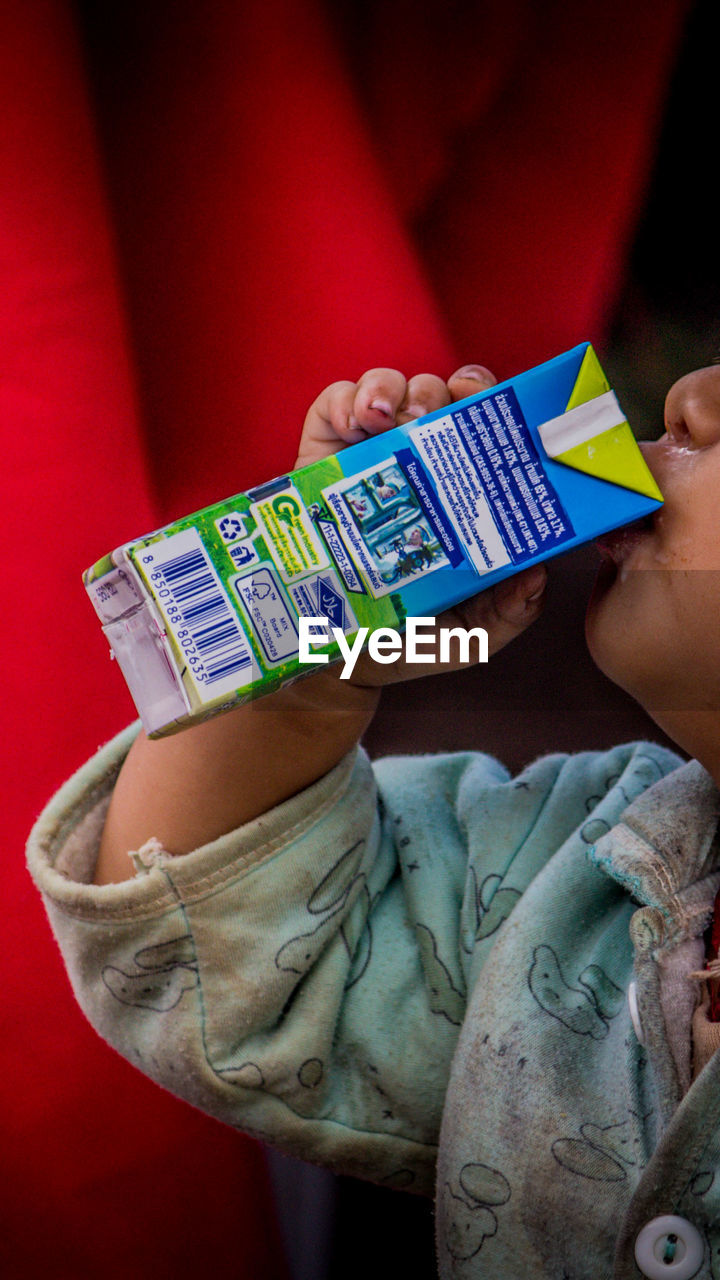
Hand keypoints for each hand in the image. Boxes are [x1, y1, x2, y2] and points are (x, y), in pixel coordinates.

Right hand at [296, 364, 546, 687]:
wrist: (332, 657)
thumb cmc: (409, 637)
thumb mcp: (470, 635)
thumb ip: (509, 613)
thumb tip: (537, 577)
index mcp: (463, 493)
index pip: (485, 428)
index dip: (490, 402)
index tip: (482, 402)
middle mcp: (421, 463)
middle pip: (439, 395)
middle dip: (438, 391)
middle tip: (427, 416)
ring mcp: (370, 454)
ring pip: (390, 388)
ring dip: (390, 388)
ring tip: (381, 418)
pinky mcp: (323, 454)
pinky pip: (335, 403)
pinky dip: (345, 399)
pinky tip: (350, 424)